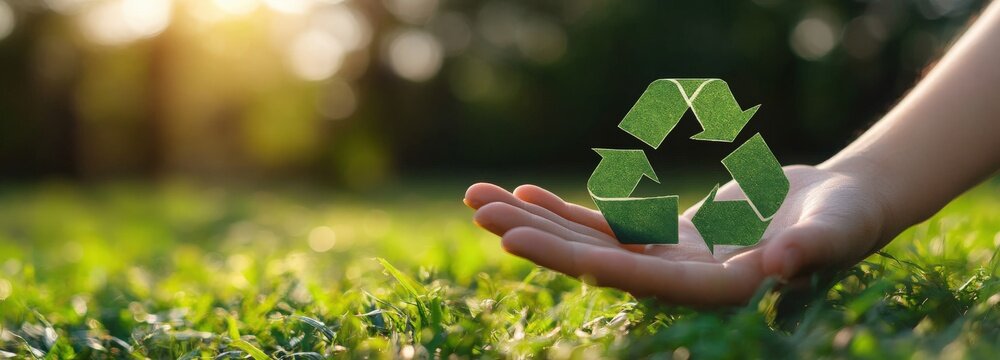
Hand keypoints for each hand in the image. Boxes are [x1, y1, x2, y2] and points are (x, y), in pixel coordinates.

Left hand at [464, 164, 893, 305]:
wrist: (844, 205)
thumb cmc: (850, 220)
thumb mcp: (839, 231)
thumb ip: (814, 249)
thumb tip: (780, 265)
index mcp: (718, 291)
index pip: (637, 278)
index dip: (576, 258)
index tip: (518, 241)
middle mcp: (683, 282)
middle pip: (597, 260)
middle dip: (537, 237)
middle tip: (479, 213)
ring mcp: (670, 261)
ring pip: (590, 241)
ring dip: (537, 221)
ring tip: (481, 200)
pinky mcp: (666, 239)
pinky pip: (606, 225)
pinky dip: (565, 211)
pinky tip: (524, 193)